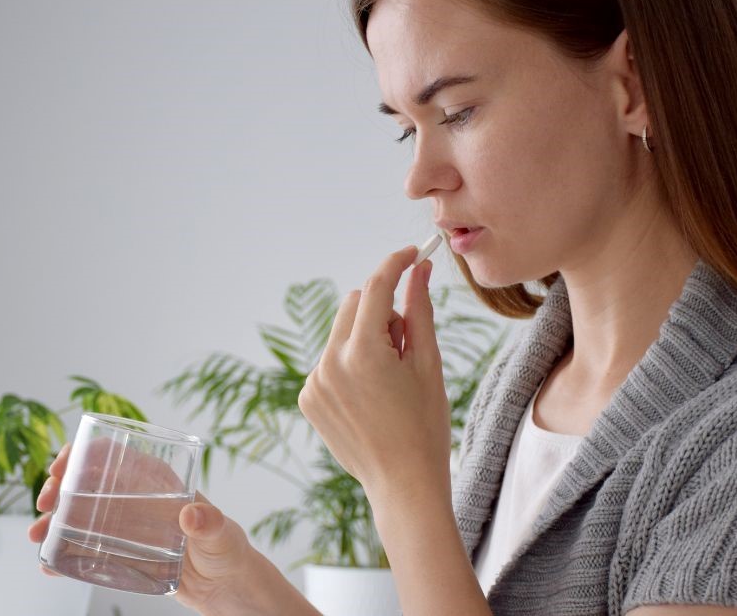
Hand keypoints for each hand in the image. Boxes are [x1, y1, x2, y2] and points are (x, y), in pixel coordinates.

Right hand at [29, 443, 265, 614]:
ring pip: (81, 514)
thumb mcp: (222, 535)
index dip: (83, 454)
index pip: (114, 454)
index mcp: (157, 481)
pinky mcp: (122, 554)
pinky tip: (48, 564)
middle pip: (88, 481)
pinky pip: (86, 549)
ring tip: (36, 535)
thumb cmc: (229, 552)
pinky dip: (64, 553)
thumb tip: (192, 515)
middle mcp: (136, 499)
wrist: (227, 589)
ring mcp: (126, 527)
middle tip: (44, 504)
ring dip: (54, 520)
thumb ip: (211, 524)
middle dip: (60, 487)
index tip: (61, 467)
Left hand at [298, 246, 450, 493]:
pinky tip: (371, 397)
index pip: (376, 287)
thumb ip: (419, 311)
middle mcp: (330, 363)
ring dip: (365, 338)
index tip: (411, 253)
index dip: (395, 264)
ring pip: (341, 333)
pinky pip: (330, 361)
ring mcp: (314, 382)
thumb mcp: (428, 364)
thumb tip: (418, 270)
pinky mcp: (308, 399)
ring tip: (390, 379)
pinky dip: (350, 364)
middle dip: (382, 309)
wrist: (402, 483)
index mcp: (364, 353)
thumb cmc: (425, 425)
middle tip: (408, 342)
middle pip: (354, 304)